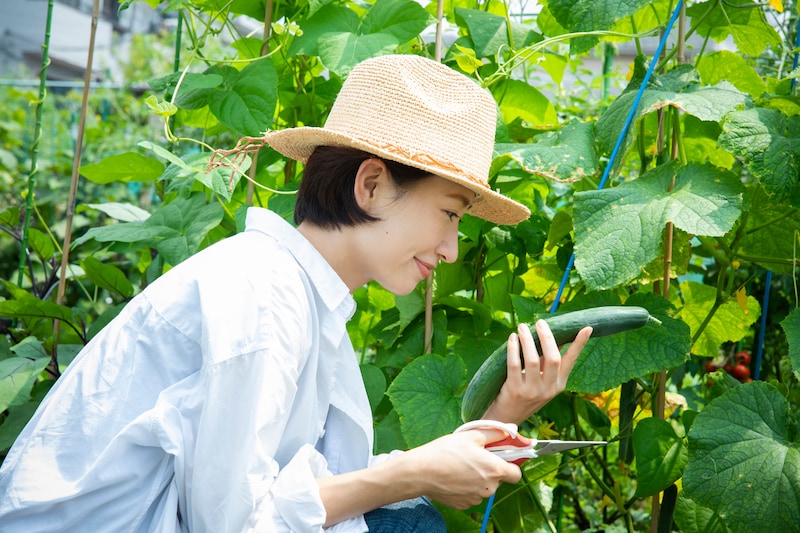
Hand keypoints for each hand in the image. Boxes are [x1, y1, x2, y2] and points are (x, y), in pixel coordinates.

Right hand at [400, 429, 520, 508]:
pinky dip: (466, 486)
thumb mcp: (471, 435)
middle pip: (498, 479)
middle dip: (490, 468)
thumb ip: (496, 432)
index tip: (501, 456)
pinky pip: (471, 494)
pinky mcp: (463, 504)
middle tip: (474, 456)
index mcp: (495, 470)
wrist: (420, 472)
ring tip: (460, 465)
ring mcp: (476, 498)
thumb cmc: (446, 451)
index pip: (516, 473)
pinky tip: (454, 475)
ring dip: (478, 477)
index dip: (511, 463)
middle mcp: (489, 488)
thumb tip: (512, 428)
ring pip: (484, 487)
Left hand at [481, 320, 591, 423]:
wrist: (505, 418)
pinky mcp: (515, 391)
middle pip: (553, 358)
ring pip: (533, 359)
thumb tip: (552, 336)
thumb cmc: (523, 394)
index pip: (572, 361)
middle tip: (540, 322)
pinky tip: (512, 338)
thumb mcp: (540, 380)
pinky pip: (515, 365)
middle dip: (547, 337)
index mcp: (559, 384)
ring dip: (527, 340)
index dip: (579, 344)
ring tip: (522, 327)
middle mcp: (549, 389)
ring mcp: (532, 391)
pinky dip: (513, 348)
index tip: (587, 328)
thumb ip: (546, 361)